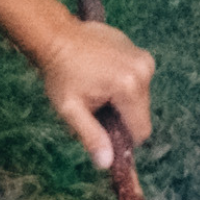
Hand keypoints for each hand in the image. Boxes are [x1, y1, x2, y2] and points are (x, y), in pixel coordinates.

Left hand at [33, 18, 154, 169]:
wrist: (56, 35)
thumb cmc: (60, 74)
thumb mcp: (71, 109)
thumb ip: (92, 137)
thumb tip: (107, 163)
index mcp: (129, 87)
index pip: (141, 130)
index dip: (123, 135)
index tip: (103, 125)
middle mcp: (143, 72)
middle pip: (141, 113)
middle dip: (122, 114)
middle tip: (95, 102)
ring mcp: (144, 59)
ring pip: (140, 97)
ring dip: (123, 99)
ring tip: (98, 85)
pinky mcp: (141, 53)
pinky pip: (138, 81)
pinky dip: (125, 82)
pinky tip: (103, 73)